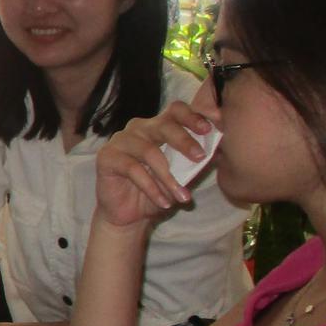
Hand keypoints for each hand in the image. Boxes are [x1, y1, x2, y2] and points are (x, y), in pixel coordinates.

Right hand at [93, 101, 215, 228]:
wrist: (131, 214)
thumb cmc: (159, 190)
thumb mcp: (183, 173)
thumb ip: (195, 158)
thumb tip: (220, 147)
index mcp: (158, 126)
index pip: (176, 110)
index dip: (193, 116)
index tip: (210, 129)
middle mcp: (138, 128)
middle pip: (163, 125)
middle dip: (184, 140)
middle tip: (200, 157)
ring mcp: (120, 140)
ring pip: (149, 151)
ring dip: (168, 177)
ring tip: (182, 197)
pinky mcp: (106, 157)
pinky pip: (133, 169)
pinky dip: (152, 188)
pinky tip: (164, 202)